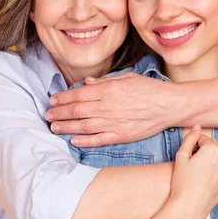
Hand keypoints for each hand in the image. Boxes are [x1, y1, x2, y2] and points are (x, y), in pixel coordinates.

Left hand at [45, 73, 180, 146]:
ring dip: (67, 127)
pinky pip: (100, 139)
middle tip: (47, 115)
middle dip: (60, 113)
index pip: (79, 94)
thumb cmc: (149, 89)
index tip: (53, 100)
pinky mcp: (122, 135)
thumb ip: (105, 82)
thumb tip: (87, 83)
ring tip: (54, 127)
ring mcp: (115, 122)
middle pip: (77, 110)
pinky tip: (74, 141)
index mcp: (109, 90)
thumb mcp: (127, 78)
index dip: (63, 98)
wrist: (169, 105)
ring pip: (84, 126)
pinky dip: (85, 141)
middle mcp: (108, 106)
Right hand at [168, 125, 217, 218]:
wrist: (189, 206)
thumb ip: (190, 138)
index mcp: (211, 149)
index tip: (189, 152)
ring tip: (207, 158)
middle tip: (195, 158)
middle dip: (206, 147)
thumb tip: (197, 126)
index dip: (194, 143)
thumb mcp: (181, 156)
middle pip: (215, 145)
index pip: (203, 139)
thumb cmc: (182, 182)